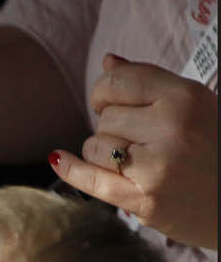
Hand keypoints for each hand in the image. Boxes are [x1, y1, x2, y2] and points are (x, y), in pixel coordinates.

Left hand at [52, 55, 217, 250]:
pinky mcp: (144, 201)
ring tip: (135, 158)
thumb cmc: (217, 146)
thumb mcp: (196, 104)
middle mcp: (171, 128)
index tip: (107, 99)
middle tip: (138, 137)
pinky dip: (71, 169)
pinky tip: (58, 158)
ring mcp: (156, 167)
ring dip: (103, 152)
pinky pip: (92, 180)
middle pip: (106, 117)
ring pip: (95, 147)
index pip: (119, 81)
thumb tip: (108, 61)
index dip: (105, 90)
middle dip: (112, 125)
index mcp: (186, 97)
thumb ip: (151, 83)